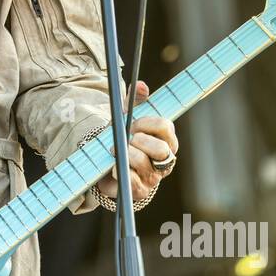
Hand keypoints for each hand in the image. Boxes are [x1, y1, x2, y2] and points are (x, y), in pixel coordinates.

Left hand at [92, 80, 178, 205]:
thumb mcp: (128, 118)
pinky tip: (113, 165)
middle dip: (140, 140)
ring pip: (145, 163)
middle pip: (161, 149)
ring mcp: (153, 177)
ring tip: (116, 149)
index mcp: (166, 140)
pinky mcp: (140, 191)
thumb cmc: (124, 140)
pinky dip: (120, 171)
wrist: (109, 167)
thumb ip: (135, 101)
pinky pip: (133, 181)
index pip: (166, 128)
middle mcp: (164, 160)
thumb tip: (141, 85)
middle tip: (127, 137)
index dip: (149, 123)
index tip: (134, 122)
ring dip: (127, 153)